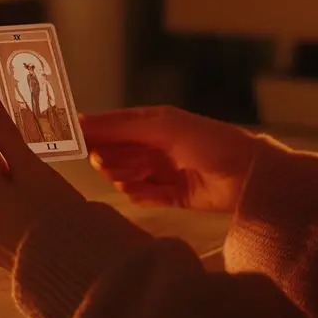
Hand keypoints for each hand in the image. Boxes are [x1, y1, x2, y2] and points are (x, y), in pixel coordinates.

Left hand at [0, 93, 85, 269]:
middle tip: (22, 139)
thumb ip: (6, 134)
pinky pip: (3, 221)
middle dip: (2, 155)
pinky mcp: (1, 254)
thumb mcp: (30, 166)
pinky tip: (35, 205)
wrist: (72, 266)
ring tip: (33, 173)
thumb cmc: (54, 212)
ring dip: (9, 183)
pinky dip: (15, 208)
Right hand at [82, 106, 257, 212]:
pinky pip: (142, 196)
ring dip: (125, 176)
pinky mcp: (172, 196)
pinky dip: (140, 194)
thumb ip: (120, 126)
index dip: (89, 133)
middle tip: (112, 163)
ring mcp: (162, 172)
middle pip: (112, 154)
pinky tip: (146, 190)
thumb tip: (79, 121)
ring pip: (123, 176)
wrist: (249, 174)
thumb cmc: (208, 140)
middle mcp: (153, 146)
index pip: (108, 126)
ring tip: (140, 175)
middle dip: (108, 159)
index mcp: (150, 123)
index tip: (69, 143)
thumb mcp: (162, 126)